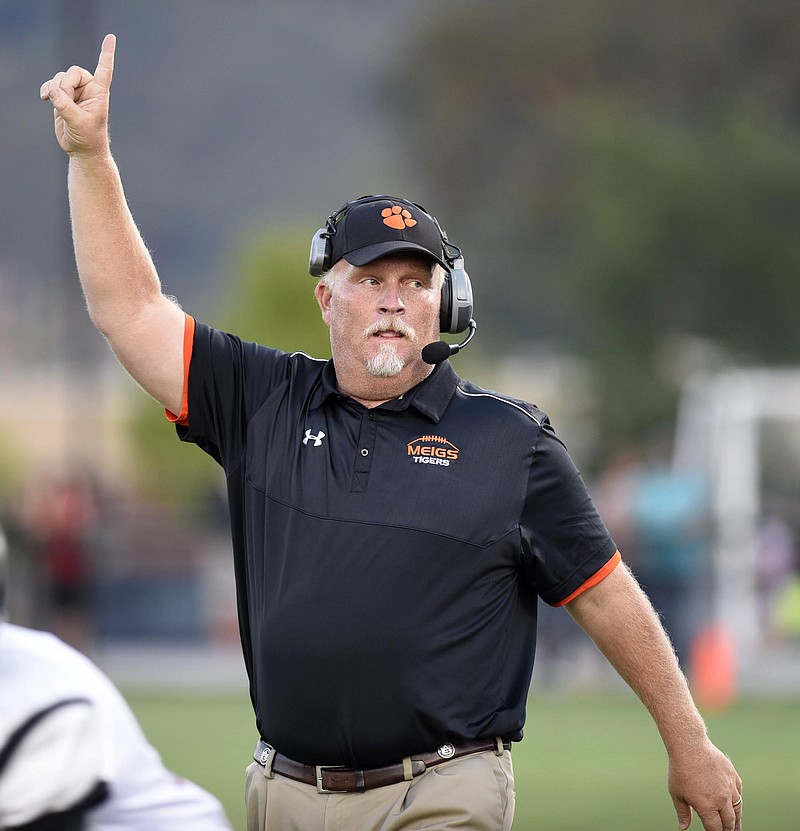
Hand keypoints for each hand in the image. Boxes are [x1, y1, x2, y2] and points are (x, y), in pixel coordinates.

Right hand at [39, 33, 115, 157]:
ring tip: (57, 105)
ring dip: (55, 89)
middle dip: (65, 86)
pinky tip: (44, 97)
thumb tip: (52, 91)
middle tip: (66, 103)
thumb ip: (65, 106)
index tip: (111, 37)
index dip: (106, 54)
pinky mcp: (63, 97)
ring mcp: (75, 92)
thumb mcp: (78, 123)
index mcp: (99, 93)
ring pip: (60, 78)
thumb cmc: (88, 138)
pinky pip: (51, 84)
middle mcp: (88, 89)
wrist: (82, 150)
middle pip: (73, 72)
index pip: (104, 70)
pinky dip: (47, 89)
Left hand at [669, 737, 742, 830]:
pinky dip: (737, 800)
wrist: (689, 745)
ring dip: (737, 820)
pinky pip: (739, 793)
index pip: (715, 828)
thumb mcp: (676, 793)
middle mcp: (721, 800)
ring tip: (737, 827)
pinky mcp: (733, 776)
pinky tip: (735, 804)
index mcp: (706, 806)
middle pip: (729, 822)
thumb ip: (682, 812)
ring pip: (737, 809)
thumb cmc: (680, 769)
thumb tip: (683, 827)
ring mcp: (729, 788)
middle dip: (728, 830)